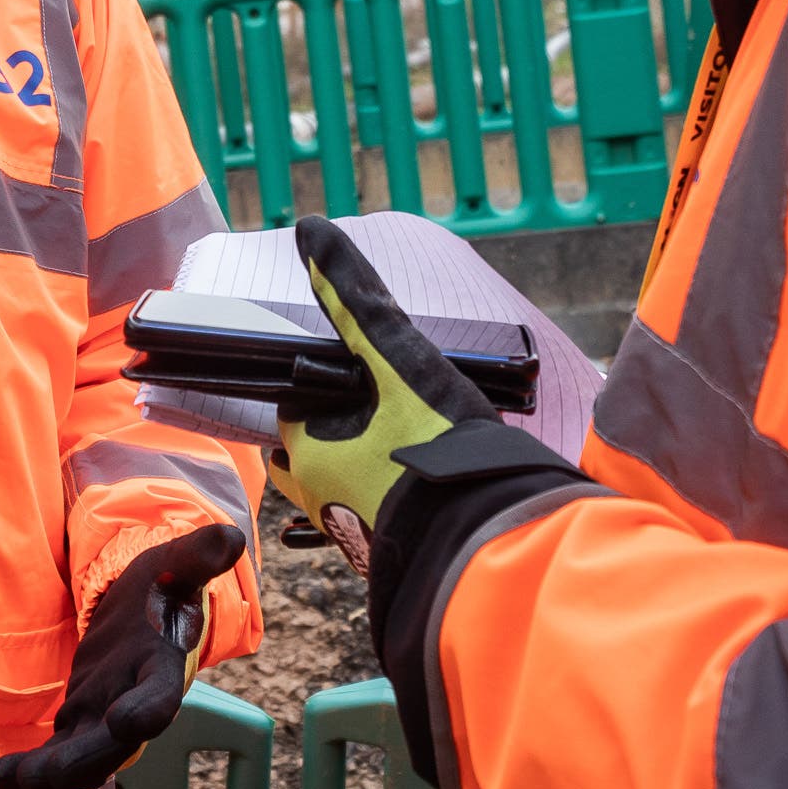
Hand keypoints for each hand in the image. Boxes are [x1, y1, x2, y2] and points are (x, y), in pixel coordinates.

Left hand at [0, 521, 245, 788]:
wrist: (148, 610)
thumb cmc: (164, 587)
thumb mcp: (176, 565)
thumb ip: (198, 555)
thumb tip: (230, 535)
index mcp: (162, 668)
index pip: (162, 695)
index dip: (147, 710)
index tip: (128, 720)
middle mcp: (137, 703)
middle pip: (113, 744)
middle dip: (79, 761)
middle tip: (41, 776)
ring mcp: (107, 717)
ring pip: (82, 759)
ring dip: (47, 775)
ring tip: (3, 779)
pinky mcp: (82, 719)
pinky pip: (57, 754)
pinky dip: (30, 770)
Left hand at [275, 215, 578, 574]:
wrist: (490, 545)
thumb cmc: (441, 445)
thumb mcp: (401, 358)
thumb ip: (354, 298)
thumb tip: (308, 227)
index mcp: (307, 447)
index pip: (298, 404)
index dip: (328, 385)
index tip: (363, 378)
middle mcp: (316, 495)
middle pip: (306, 451)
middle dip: (331, 431)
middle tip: (379, 413)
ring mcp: (349, 534)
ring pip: (334, 489)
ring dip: (354, 468)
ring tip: (399, 447)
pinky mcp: (386, 561)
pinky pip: (368, 522)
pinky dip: (384, 502)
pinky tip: (421, 490)